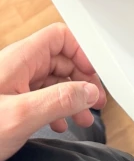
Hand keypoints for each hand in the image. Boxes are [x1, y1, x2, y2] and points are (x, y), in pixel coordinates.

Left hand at [0, 23, 105, 160]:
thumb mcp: (21, 115)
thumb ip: (59, 100)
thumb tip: (89, 91)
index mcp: (20, 59)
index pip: (60, 37)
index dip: (81, 51)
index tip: (94, 73)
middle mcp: (18, 67)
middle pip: (61, 59)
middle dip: (81, 78)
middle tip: (95, 98)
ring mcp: (14, 84)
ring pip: (53, 79)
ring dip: (72, 96)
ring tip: (84, 116)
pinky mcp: (11, 101)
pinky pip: (42, 95)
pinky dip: (57, 107)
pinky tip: (61, 123)